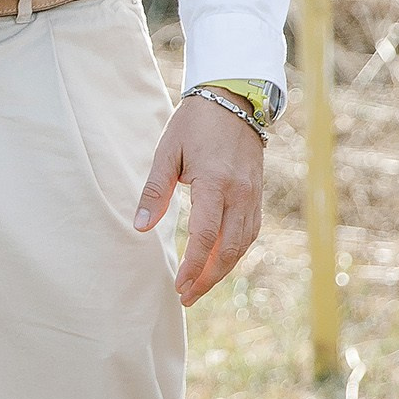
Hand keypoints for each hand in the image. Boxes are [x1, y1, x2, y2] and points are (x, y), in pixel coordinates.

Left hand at [133, 96, 264, 304]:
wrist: (234, 101)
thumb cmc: (194, 124)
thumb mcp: (168, 151)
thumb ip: (155, 190)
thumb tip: (140, 226)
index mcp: (215, 182)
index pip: (206, 236)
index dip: (193, 266)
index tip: (178, 286)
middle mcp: (239, 194)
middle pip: (228, 249)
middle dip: (207, 278)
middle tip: (186, 297)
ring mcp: (253, 196)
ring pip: (242, 245)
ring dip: (221, 271)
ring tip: (198, 288)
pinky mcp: (257, 196)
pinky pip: (250, 233)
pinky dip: (234, 253)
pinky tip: (218, 264)